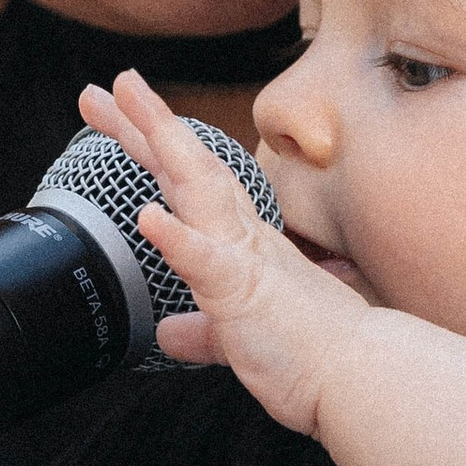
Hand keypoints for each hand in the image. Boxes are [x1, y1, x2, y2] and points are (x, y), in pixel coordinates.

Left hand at [79, 69, 370, 433]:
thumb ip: (204, 333)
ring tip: (126, 102)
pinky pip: (206, 260)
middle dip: (146, 124)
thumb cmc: (312, 358)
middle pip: (189, 167)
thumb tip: (171, 334)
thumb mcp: (241, 340)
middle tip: (103, 87)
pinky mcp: (245, 294)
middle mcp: (245, 239)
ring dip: (160, 144)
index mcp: (245, 246)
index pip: (193, 185)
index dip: (156, 148)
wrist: (362, 378)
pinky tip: (148, 215)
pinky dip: (177, 236)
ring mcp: (245, 259)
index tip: (121, 114)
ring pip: (198, 188)